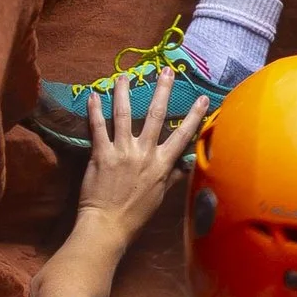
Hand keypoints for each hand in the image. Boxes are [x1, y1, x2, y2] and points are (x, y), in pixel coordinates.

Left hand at [77, 69, 207, 244]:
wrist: (108, 226)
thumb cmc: (136, 215)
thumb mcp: (160, 196)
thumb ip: (172, 177)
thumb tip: (186, 165)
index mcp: (162, 164)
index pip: (182, 135)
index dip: (193, 115)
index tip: (201, 97)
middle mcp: (145, 153)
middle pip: (156, 115)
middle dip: (162, 90)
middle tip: (166, 70)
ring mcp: (122, 151)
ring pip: (125, 115)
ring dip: (125, 92)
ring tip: (125, 75)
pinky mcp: (101, 154)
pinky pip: (98, 127)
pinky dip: (96, 110)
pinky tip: (94, 95)